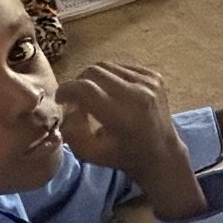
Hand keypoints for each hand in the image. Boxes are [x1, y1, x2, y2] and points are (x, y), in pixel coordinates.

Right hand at [56, 63, 205, 220]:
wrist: (162, 154)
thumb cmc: (123, 156)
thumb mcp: (90, 153)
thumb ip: (71, 131)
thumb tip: (68, 107)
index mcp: (123, 116)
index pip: (85, 88)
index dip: (66, 90)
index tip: (60, 99)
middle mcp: (138, 94)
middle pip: (93, 71)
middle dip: (78, 83)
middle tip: (76, 99)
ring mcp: (149, 82)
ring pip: (107, 66)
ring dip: (93, 79)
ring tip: (93, 97)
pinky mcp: (155, 76)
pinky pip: (122, 67)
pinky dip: (110, 77)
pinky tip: (112, 94)